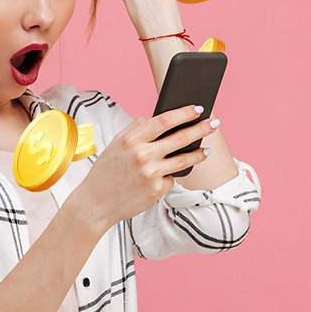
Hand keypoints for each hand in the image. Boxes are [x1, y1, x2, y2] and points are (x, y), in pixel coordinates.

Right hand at [76, 103, 213, 233]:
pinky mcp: (157, 190)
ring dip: (199, 153)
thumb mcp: (115, 146)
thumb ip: (134, 130)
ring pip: (184, 160)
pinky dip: (170, 176)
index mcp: (131, 140)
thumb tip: (153, 118)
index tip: (198, 108)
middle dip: (201, 128)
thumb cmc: (105, 173)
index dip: (184, 113)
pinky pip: (172, 178)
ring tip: (206, 150)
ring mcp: (151, 174)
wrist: (96, 204)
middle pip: (180, 138)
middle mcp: (143, 155)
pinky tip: (165, 176)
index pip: (164, 121)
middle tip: (215, 122)